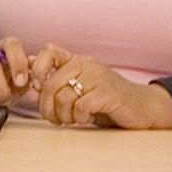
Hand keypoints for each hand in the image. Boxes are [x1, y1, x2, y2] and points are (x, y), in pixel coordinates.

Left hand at [26, 43, 171, 130]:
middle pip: (49, 84)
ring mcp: (97, 77)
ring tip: (72, 119)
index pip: (47, 51)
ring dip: (63, 116)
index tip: (37, 89)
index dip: (36, 70)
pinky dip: (79, 117)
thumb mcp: (78, 93)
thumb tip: (29, 90)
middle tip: (55, 119)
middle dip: (47, 107)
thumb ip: (55, 90)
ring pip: (62, 97)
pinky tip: (87, 118)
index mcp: (77, 61)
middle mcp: (86, 64)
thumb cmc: (107, 101)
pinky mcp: (106, 93)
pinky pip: (79, 107)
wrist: (142, 108)